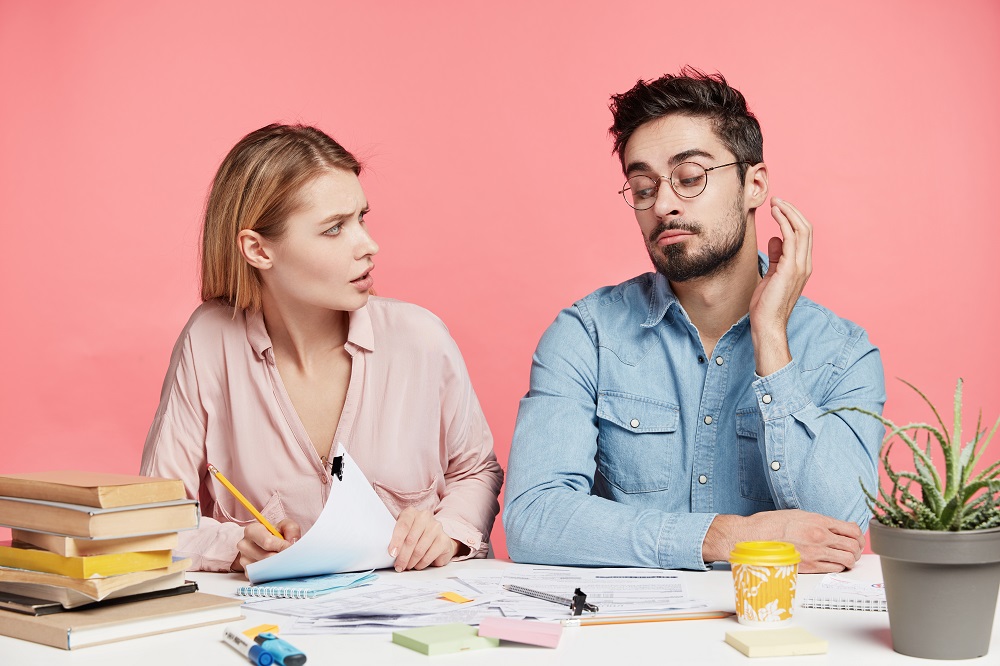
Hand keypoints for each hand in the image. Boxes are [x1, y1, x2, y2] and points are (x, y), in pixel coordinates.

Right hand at [231, 518, 300, 574]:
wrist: (266, 543)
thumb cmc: (275, 534)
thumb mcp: (284, 526)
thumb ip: (291, 529)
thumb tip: (292, 542)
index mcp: (252, 530)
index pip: (267, 542)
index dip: (282, 546)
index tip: (290, 548)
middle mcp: (244, 545)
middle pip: (266, 557)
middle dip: (281, 557)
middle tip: (289, 555)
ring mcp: (243, 560)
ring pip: (265, 568)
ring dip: (277, 565)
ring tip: (282, 559)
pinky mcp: (247, 572)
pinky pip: (262, 576)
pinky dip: (272, 573)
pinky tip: (275, 566)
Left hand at [387, 507, 459, 571]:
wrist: (436, 540)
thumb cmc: (415, 537)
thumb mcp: (403, 533)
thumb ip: (397, 538)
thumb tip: (390, 553)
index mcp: (411, 512)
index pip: (403, 526)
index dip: (396, 541)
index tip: (392, 554)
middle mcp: (424, 516)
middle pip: (411, 540)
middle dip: (403, 556)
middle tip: (399, 566)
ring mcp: (436, 527)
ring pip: (419, 549)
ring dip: (411, 562)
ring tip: (408, 566)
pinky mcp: (444, 539)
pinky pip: (429, 555)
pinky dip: (421, 563)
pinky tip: (418, 565)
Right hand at [705, 510, 863, 572]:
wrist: (753, 538)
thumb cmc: (771, 524)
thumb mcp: (798, 514)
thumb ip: (819, 521)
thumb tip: (834, 527)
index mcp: (818, 521)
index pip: (852, 529)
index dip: (858, 534)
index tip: (855, 537)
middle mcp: (820, 537)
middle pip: (854, 546)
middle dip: (856, 548)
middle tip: (852, 549)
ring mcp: (816, 553)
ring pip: (848, 560)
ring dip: (849, 559)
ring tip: (844, 558)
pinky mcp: (809, 566)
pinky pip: (835, 569)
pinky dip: (838, 566)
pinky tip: (831, 562)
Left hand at [749, 197, 812, 375]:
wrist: (767, 324)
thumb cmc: (766, 304)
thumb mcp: (771, 274)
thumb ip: (777, 257)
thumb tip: (776, 239)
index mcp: (802, 266)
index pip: (803, 235)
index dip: (793, 219)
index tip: (778, 208)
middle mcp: (805, 264)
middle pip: (806, 228)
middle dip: (792, 211)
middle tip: (776, 200)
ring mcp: (800, 266)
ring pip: (801, 230)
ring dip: (788, 213)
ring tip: (775, 202)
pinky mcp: (790, 269)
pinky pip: (792, 238)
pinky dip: (784, 222)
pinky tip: (775, 215)